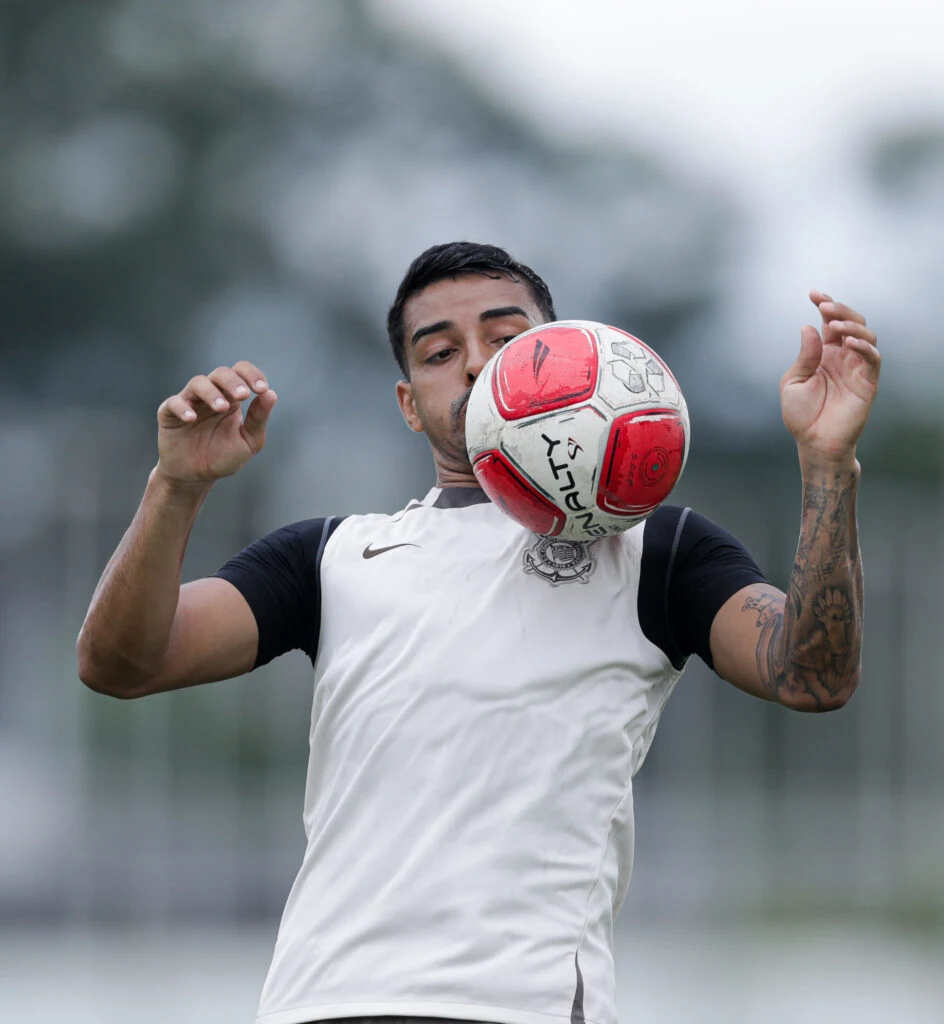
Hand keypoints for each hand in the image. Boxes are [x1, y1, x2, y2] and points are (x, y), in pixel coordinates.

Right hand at [156, 362, 276, 483]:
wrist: (196, 477)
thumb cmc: (223, 456)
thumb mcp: (248, 441)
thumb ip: (259, 419)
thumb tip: (271, 394)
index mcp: (232, 397)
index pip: (241, 372)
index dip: (252, 375)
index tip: (261, 389)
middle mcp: (211, 394)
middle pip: (220, 373)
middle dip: (233, 381)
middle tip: (243, 395)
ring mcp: (189, 402)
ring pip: (198, 382)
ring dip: (211, 392)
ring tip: (222, 407)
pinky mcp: (169, 414)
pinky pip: (173, 403)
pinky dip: (182, 407)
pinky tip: (192, 419)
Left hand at [780, 291, 879, 464]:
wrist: (814, 442)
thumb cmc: (801, 415)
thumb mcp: (794, 381)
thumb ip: (804, 356)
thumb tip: (809, 327)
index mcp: (824, 353)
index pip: (829, 322)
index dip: (825, 305)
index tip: (813, 293)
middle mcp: (843, 356)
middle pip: (850, 322)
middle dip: (839, 309)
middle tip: (824, 305)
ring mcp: (857, 367)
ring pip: (866, 335)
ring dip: (852, 325)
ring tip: (835, 324)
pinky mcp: (868, 382)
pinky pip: (872, 358)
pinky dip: (864, 346)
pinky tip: (850, 342)